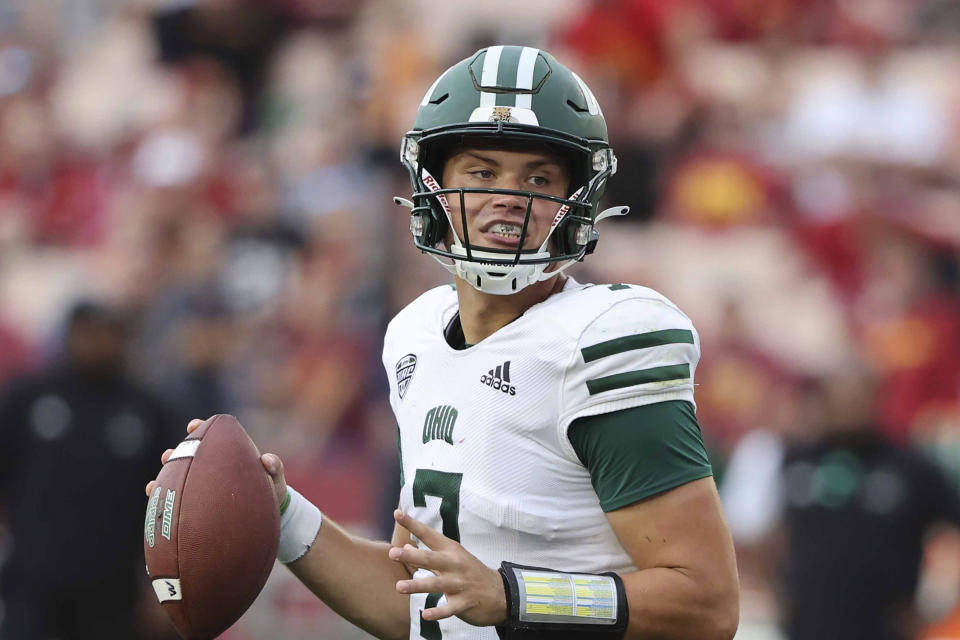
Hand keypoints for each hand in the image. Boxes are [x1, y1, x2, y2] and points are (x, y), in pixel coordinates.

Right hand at [144, 418, 287, 508]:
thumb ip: (275, 468)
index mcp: (228, 457)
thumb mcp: (276, 480)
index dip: (200, 429)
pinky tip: (155, 506)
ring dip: (164, 481)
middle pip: (188, 458)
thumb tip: (266, 458)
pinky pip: (178, 504)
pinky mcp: (198, 506)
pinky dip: (165, 503)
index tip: (192, 425)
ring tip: (152, 485)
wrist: (268, 517)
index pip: (211, 438)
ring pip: (178, 480)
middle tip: (168, 455)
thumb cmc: (270, 492)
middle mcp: (212, 470)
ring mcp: (204, 488)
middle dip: (175, 455)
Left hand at [389, 509, 506, 627]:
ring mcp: (460, 584)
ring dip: (417, 586)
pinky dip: (438, 612)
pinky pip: (449, 608)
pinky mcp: (465, 603)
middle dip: (412, 556)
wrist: (500, 592)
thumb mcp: (451, 558)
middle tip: (393, 553)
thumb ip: (427, 553)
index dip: (413, 524)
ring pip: (437, 584)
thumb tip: (405, 546)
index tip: (397, 514)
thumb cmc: (469, 571)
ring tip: (399, 587)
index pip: (429, 534)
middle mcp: (455, 564)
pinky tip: (425, 615)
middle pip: (431, 559)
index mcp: (451, 550)